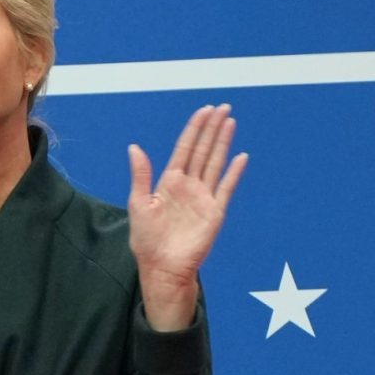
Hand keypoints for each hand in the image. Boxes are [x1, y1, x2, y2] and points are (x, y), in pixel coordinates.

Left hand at [127, 104, 247, 330]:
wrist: (162, 267)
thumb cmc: (147, 239)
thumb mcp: (138, 203)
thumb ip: (141, 175)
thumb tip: (134, 147)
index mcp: (169, 182)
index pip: (185, 149)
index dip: (194, 129)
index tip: (204, 111)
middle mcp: (188, 186)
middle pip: (202, 151)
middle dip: (212, 129)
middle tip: (223, 107)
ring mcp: (203, 198)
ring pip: (215, 163)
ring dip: (223, 143)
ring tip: (231, 122)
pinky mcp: (215, 212)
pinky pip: (226, 188)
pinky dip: (234, 173)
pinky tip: (241, 157)